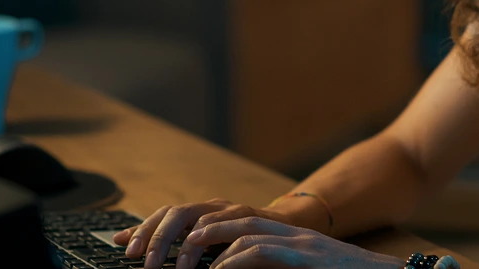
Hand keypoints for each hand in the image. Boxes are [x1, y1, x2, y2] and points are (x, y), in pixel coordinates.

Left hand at [111, 198, 293, 268]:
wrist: (310, 246)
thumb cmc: (261, 251)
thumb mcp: (222, 251)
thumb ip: (194, 253)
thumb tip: (156, 261)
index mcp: (208, 213)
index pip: (169, 214)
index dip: (145, 227)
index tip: (122, 245)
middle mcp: (223, 208)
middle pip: (182, 211)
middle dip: (160, 235)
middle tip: (146, 261)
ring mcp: (246, 216)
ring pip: (210, 221)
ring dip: (191, 246)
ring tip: (178, 268)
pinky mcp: (271, 231)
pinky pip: (246, 242)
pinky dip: (228, 256)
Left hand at [185, 217, 402, 268]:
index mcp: (287, 238)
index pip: (239, 222)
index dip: (204, 229)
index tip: (176, 245)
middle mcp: (292, 234)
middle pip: (235, 216)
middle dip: (199, 229)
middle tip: (170, 246)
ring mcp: (301, 242)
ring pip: (246, 228)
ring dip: (211, 241)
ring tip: (185, 255)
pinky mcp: (308, 257)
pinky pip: (264, 251)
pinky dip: (236, 261)